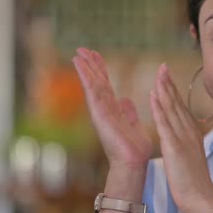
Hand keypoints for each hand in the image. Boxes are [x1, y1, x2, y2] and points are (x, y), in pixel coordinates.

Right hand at [72, 48, 151, 170]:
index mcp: (113, 109)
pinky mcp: (99, 114)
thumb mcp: (134, 124)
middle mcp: (104, 109)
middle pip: (96, 82)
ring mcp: (100, 111)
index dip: (100, 70)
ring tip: (78, 54)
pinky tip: (80, 66)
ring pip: (92, 84)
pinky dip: (85, 77)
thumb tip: (125, 99)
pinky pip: (91, 91)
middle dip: (90, 65)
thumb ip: (129, 112)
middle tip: (82, 49)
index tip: (95, 55)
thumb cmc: (134, 147)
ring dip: (86, 69)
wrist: (133, 162)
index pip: (105, 85)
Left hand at [149, 63, 212, 210]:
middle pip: (177, 103)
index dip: (173, 90)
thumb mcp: (192, 156)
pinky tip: (153, 96)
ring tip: (158, 74)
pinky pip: (164, 124)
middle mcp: (188, 131)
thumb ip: (188, 142)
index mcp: (191, 133)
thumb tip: (185, 135)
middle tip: (163, 66)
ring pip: (171, 109)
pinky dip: (158, 108)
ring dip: (164, 90)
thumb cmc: (195, 180)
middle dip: (169, 84)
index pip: (180, 107)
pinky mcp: (174, 146)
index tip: (167, 76)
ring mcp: (182, 138)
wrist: (200, 196)